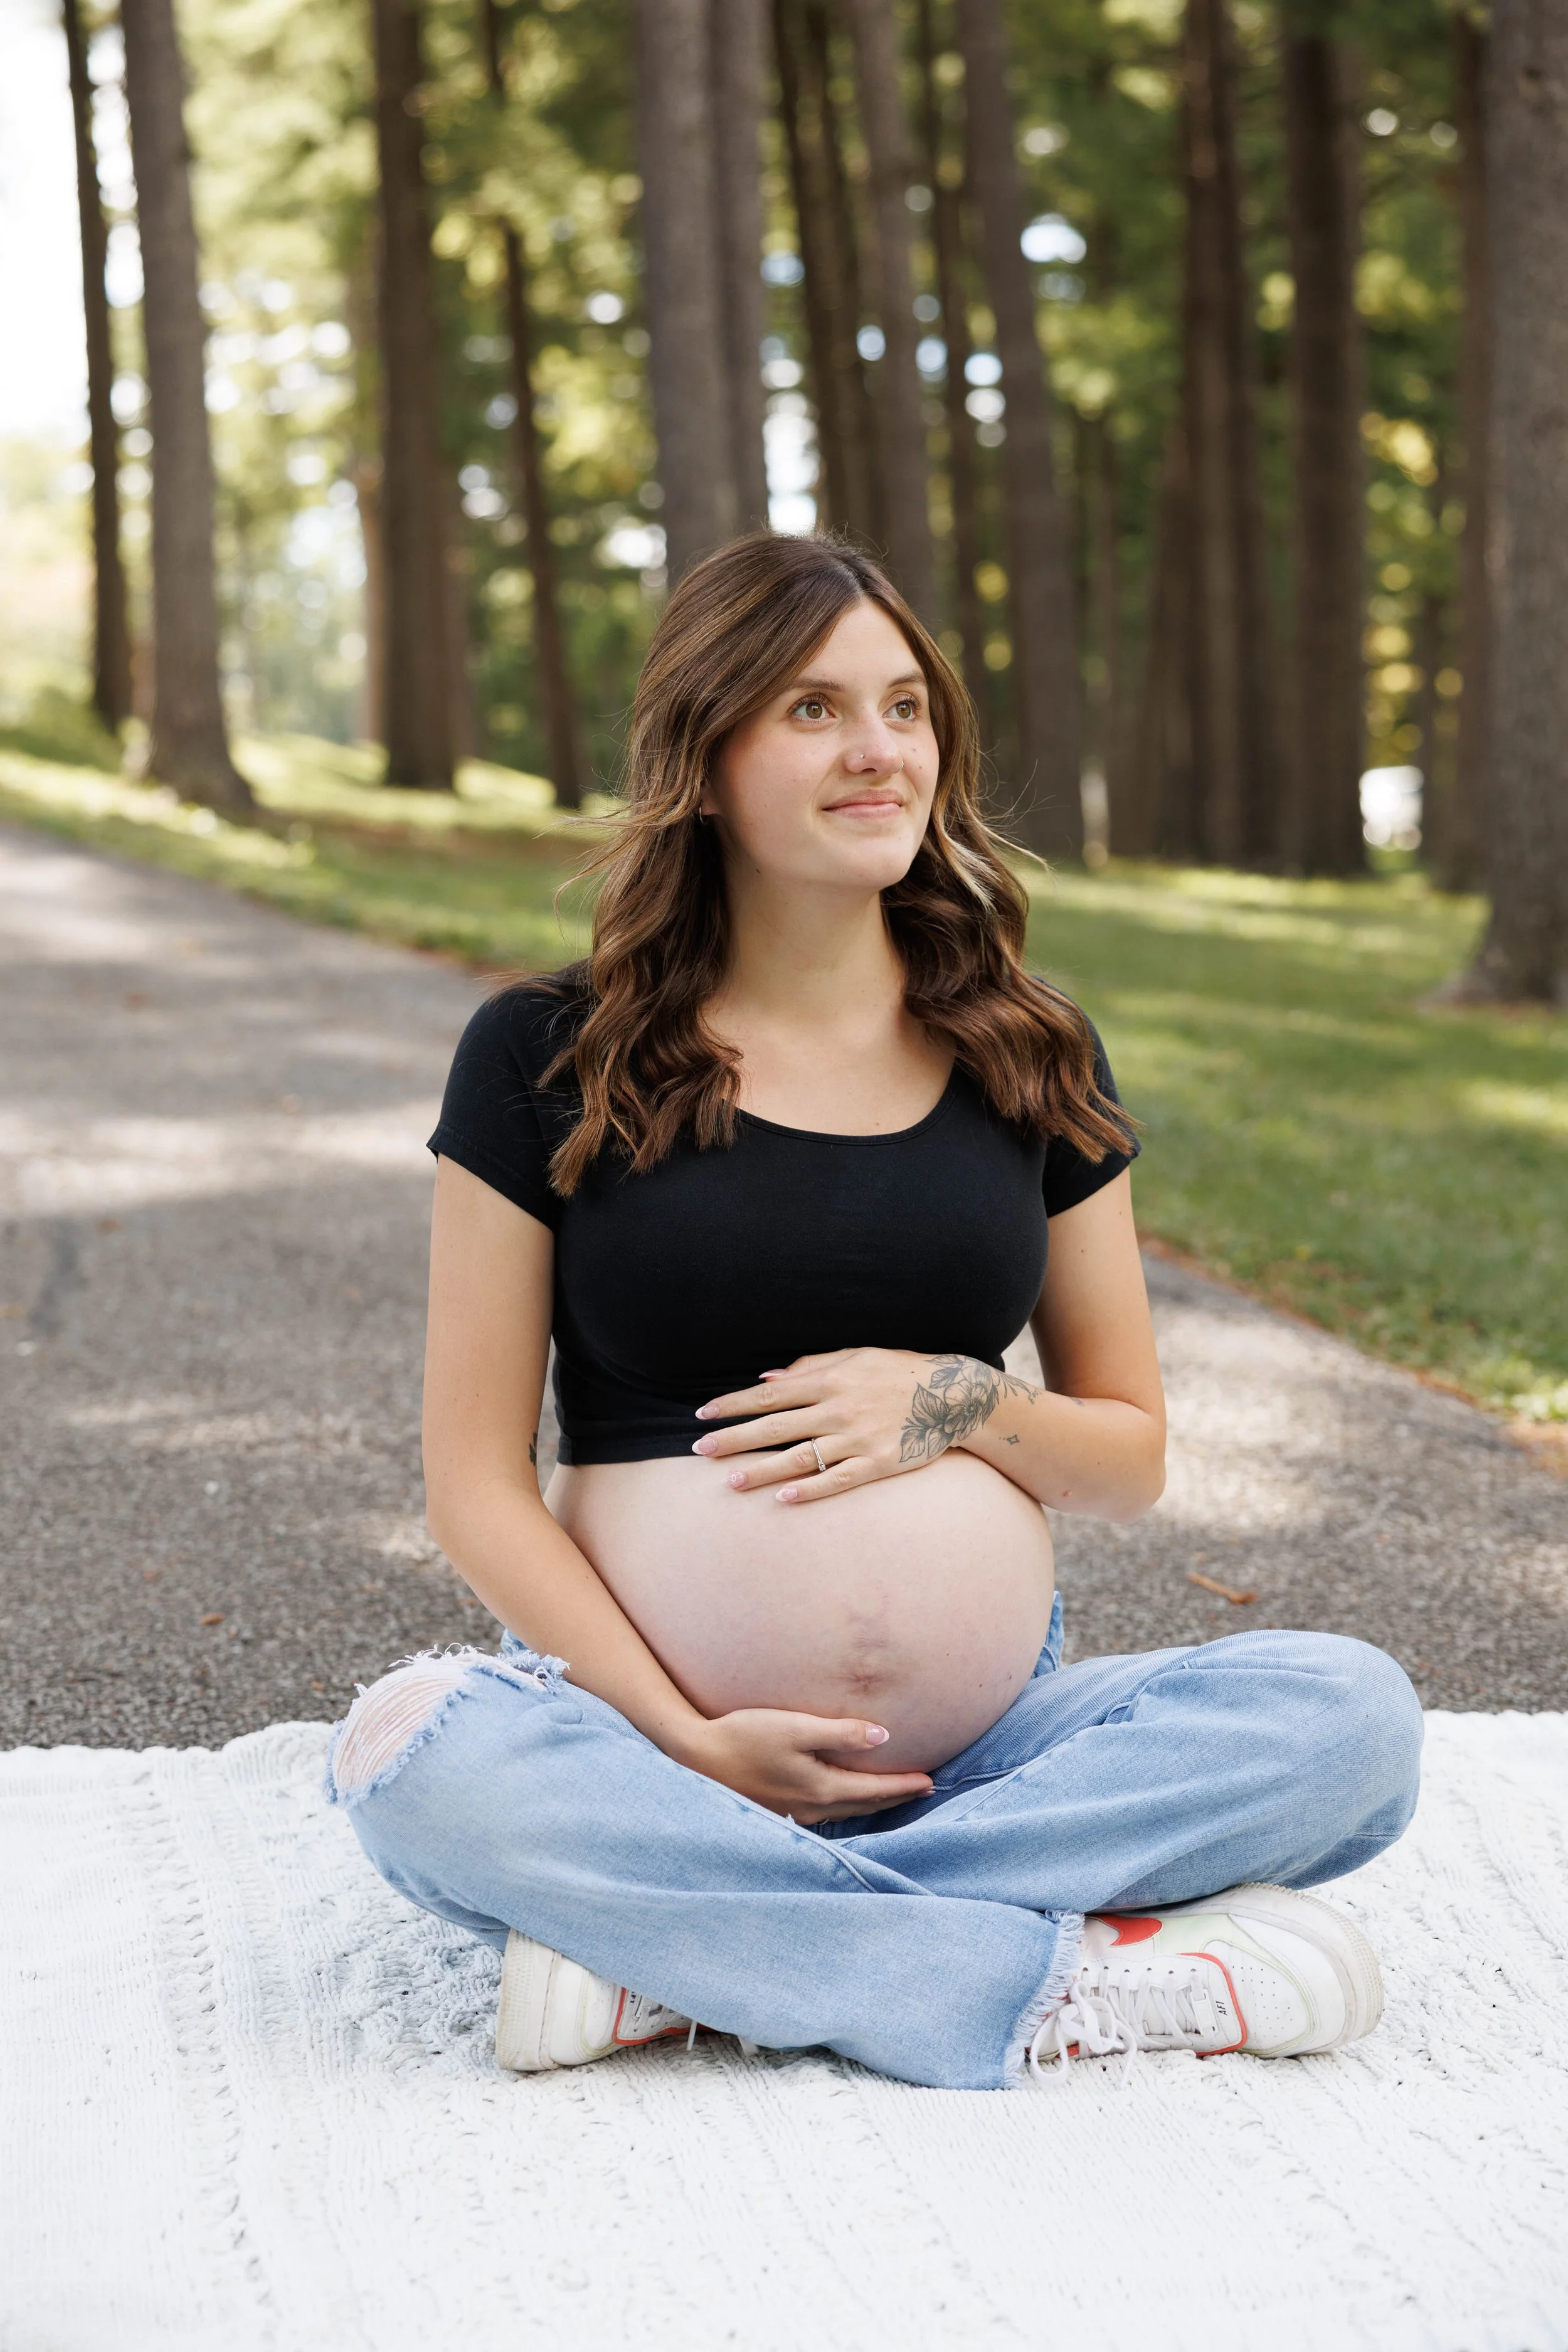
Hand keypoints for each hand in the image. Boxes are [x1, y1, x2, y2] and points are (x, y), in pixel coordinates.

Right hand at [678, 1706, 933, 1823]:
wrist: (698, 1759)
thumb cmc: (745, 1736)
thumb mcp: (795, 1727)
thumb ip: (840, 1732)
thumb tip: (883, 1736)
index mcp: (821, 1788)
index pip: (875, 1789)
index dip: (904, 1785)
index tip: (930, 1781)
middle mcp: (812, 1808)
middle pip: (865, 1805)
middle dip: (895, 1797)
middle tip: (922, 1789)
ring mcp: (795, 1812)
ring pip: (847, 1810)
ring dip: (873, 1802)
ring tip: (893, 1794)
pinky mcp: (781, 1808)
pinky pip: (828, 1811)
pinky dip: (849, 1803)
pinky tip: (847, 1796)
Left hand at [692, 1348, 1040, 1502]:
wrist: (953, 1394)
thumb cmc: (899, 1370)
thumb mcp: (856, 1355)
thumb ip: (811, 1365)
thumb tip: (767, 1379)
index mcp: (830, 1380)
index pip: (770, 1393)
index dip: (734, 1404)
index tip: (703, 1414)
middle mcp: (838, 1409)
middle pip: (775, 1426)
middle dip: (734, 1438)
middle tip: (699, 1450)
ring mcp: (857, 1439)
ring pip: (800, 1457)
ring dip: (762, 1469)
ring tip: (731, 1481)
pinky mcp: (878, 1464)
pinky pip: (838, 1480)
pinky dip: (810, 1489)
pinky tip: (783, 1498)